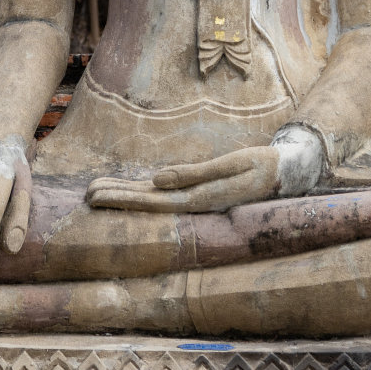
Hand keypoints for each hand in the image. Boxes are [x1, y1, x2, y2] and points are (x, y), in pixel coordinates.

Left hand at [87, 144, 275, 214]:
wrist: (285, 172)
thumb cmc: (261, 165)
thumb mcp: (232, 165)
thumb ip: (195, 174)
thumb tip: (157, 180)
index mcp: (200, 199)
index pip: (153, 202)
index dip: (124, 200)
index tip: (97, 197)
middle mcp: (194, 204)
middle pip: (147, 203)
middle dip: (117, 200)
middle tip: (85, 196)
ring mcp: (196, 199)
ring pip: (153, 199)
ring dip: (124, 196)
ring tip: (95, 193)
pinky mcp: (198, 191)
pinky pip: (164, 193)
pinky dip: (142, 190)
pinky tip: (127, 189)